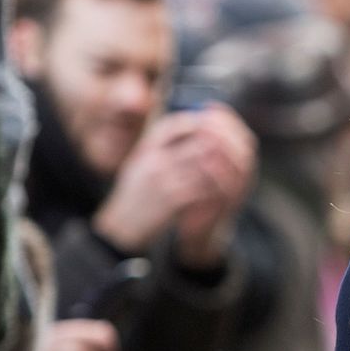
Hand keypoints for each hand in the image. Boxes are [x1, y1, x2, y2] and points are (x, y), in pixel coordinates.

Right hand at [92, 105, 257, 263]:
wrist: (121, 226)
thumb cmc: (133, 194)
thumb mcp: (140, 163)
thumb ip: (159, 145)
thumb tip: (187, 126)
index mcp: (146, 148)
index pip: (175, 124)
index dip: (197, 123)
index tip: (212, 129)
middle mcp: (155, 159)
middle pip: (196, 141)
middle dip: (216, 144)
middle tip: (228, 151)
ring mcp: (165, 179)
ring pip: (204, 163)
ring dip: (218, 166)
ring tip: (228, 169)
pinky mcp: (174, 200)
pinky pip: (203, 187)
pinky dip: (213, 187)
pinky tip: (219, 189)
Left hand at [171, 105, 257, 267]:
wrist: (199, 230)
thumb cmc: (196, 192)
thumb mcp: (198, 164)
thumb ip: (199, 142)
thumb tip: (192, 112)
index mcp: (237, 161)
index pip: (239, 131)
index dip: (226, 116)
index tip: (208, 105)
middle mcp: (244, 174)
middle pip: (244, 143)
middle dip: (226, 128)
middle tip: (207, 117)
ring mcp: (240, 189)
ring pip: (242, 162)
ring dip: (225, 146)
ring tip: (206, 133)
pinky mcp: (231, 204)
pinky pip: (231, 184)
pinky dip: (220, 170)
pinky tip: (205, 158)